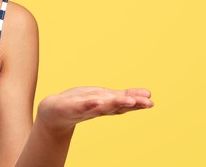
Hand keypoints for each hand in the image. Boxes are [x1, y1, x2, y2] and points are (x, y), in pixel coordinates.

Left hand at [36, 86, 153, 132]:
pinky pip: (81, 106)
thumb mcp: (105, 97)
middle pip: (117, 106)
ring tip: (128, 101)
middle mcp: (99, 108)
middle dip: (131, 104)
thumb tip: (148, 94)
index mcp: (107, 104)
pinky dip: (89, 104)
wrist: (54, 112)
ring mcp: (85, 108)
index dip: (137, 102)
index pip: (125, 103)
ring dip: (115, 104)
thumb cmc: (82, 103)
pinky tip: (96, 101)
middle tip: (146, 103)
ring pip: (102, 107)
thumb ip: (124, 96)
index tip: (151, 100)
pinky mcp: (71, 107)